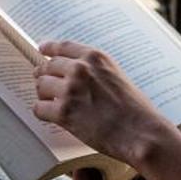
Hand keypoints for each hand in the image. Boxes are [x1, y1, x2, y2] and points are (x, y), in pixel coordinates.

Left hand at [32, 41, 170, 170]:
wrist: (141, 133)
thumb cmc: (135, 109)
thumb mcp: (117, 76)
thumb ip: (96, 70)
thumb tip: (76, 73)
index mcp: (95, 57)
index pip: (63, 46)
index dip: (49, 48)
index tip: (42, 50)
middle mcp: (80, 69)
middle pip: (48, 66)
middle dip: (44, 75)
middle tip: (44, 83)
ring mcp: (70, 89)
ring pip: (41, 86)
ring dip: (44, 95)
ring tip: (50, 103)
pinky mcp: (64, 112)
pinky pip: (39, 108)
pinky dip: (43, 113)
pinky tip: (51, 117)